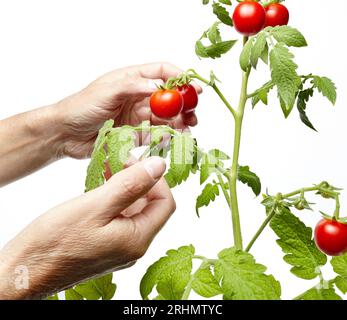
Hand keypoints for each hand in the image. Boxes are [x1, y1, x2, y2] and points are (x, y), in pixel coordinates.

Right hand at [0, 157, 174, 298]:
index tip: (136, 162)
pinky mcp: (105, 248)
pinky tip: (99, 189)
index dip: (156, 180)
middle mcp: (133, 248)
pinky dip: (113, 201)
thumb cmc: (55, 241)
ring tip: (106, 171)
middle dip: (138, 181)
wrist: (24, 272)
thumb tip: (159, 166)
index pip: (165, 204)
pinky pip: (118, 220)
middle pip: (150, 207)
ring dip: (124, 189)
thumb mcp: (96, 206)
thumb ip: (131, 185)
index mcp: (137, 239)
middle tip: (118, 162)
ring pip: (133, 212)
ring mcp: (119, 249)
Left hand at [57, 62, 201, 158]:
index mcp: (131, 79)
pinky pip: (156, 132)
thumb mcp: (106, 92)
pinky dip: (168, 134)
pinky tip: (177, 137)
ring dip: (179, 120)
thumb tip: (157, 87)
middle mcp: (138, 95)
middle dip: (184, 103)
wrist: (66, 133)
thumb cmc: (82, 106)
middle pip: (168, 96)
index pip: (161, 72)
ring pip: (165, 116)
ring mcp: (138, 114)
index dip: (180, 78)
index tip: (194, 88)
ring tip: (188, 127)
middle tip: (193, 114)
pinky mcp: (136, 132)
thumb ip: (131, 87)